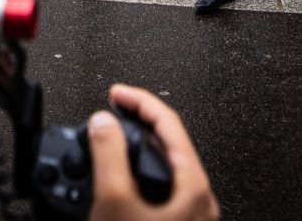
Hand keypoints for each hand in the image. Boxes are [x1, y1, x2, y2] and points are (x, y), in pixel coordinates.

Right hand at [86, 83, 218, 220]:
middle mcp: (197, 199)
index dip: (139, 101)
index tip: (117, 93)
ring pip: (164, 166)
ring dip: (136, 148)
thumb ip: (108, 154)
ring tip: (112, 137)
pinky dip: (137, 172)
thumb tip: (104, 121)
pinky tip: (120, 176)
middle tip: (115, 109)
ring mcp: (188, 214)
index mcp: (193, 186)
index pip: (169, 123)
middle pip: (169, 142)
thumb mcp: (114, 200)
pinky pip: (159, 187)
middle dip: (138, 120)